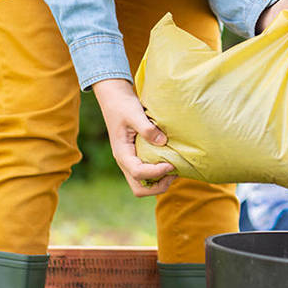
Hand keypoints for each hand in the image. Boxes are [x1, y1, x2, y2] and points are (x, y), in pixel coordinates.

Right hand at [91, 78, 176, 196]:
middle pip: (139, 188)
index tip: (172, 164)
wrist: (114, 98)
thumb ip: (147, 129)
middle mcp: (125, 161)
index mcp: (122, 153)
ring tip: (174, 168)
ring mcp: (129, 161)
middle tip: (174, 171)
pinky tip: (169, 161)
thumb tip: (163, 142)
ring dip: (159, 182)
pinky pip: (146, 174)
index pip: (139, 173)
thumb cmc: (123, 105)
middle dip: (158, 186)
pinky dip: (158, 174)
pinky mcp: (135, 157)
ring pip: (142, 184)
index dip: (156, 172)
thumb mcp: (135, 114)